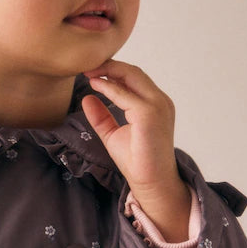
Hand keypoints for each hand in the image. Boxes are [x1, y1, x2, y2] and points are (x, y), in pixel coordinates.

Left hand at [82, 59, 190, 241]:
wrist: (151, 182)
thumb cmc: (136, 161)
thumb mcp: (113, 134)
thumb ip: (101, 116)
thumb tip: (87, 98)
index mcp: (155, 104)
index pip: (134, 78)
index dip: (112, 71)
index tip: (91, 70)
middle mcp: (159, 101)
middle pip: (134, 72)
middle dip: (109, 65)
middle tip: (87, 65)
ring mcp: (157, 106)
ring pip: (132, 76)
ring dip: (109, 71)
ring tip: (89, 70)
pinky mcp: (149, 114)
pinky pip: (126, 95)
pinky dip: (109, 88)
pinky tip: (95, 85)